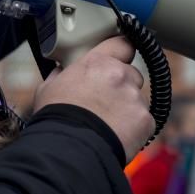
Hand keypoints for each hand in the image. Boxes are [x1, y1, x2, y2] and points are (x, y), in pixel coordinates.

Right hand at [32, 36, 153, 161]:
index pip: (122, 44)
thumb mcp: (49, 88)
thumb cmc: (55, 119)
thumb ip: (61, 75)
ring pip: (137, 99)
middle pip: (131, 74)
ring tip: (107, 125)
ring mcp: (135, 97)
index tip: (119, 58)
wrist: (70, 149)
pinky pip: (144, 121)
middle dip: (121, 86)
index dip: (121, 51)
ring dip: (127, 109)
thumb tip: (61, 72)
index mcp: (97, 63)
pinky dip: (134, 129)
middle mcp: (120, 75)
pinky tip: (116, 137)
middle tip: (105, 103)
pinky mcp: (145, 120)